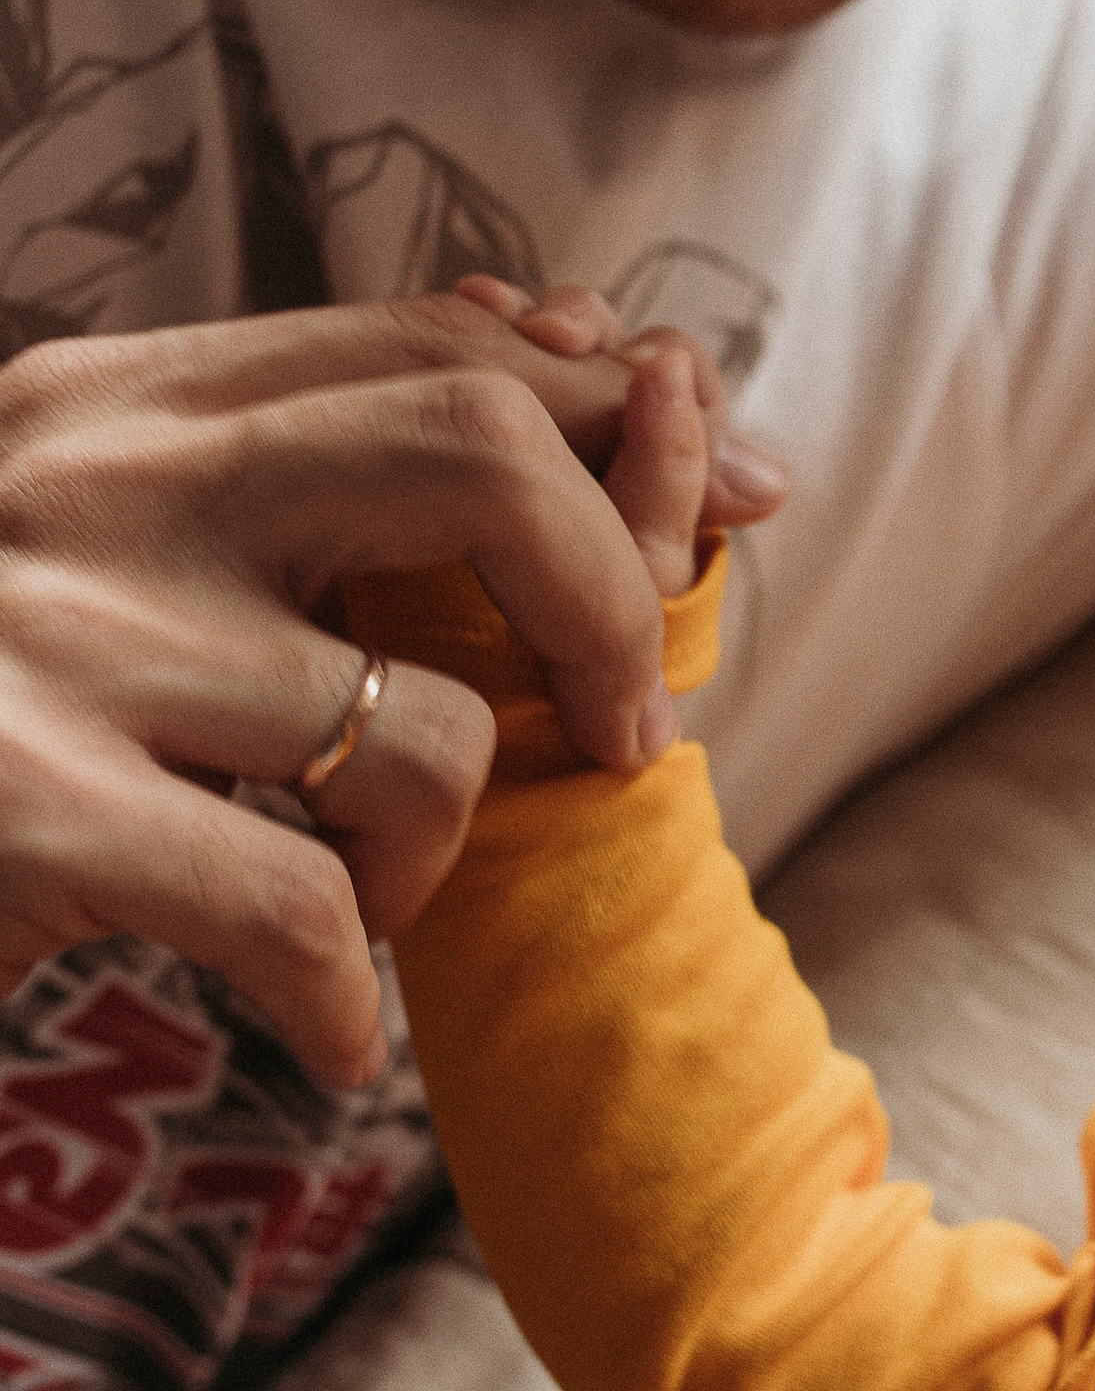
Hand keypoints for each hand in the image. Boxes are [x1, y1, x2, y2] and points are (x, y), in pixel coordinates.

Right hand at [0, 292, 788, 1086]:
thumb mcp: (94, 550)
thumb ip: (287, 475)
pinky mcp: (23, 811)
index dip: (611, 418)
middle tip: (627, 732)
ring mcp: (52, 644)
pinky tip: (325, 1044)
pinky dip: (351, 1004)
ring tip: (360, 905)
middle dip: (606, 588)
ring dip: (441, 852)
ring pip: (417, 727)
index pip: (429, 345)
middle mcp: (87, 485)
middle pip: (470, 449)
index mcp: (105, 402)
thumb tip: (581, 366)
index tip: (728, 500)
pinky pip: (307, 918)